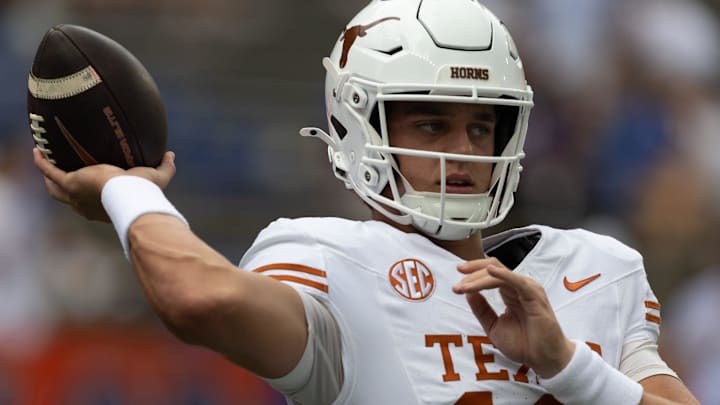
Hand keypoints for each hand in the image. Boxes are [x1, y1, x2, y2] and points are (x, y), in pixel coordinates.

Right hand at [33, 148, 176, 221]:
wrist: (129, 196)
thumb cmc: (144, 193)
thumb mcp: (157, 177)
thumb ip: (166, 167)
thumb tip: (171, 154)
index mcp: (102, 207)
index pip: (92, 203)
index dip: (88, 195)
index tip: (89, 185)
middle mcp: (86, 205)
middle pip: (67, 197)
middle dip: (61, 187)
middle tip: (57, 172)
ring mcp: (76, 195)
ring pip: (54, 188)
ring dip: (47, 175)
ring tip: (43, 160)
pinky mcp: (70, 183)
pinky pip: (50, 171)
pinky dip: (42, 163)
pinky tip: (37, 151)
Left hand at [452, 258, 574, 377]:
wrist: (543, 359)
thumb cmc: (523, 343)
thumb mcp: (493, 326)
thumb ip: (481, 309)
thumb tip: (468, 293)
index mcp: (510, 292)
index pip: (490, 274)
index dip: (473, 272)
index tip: (456, 279)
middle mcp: (519, 287)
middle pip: (494, 268)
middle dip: (473, 271)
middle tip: (458, 281)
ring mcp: (528, 290)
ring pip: (501, 274)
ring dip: (480, 278)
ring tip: (465, 286)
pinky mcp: (535, 297)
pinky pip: (517, 281)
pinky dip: (503, 275)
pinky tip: (490, 272)